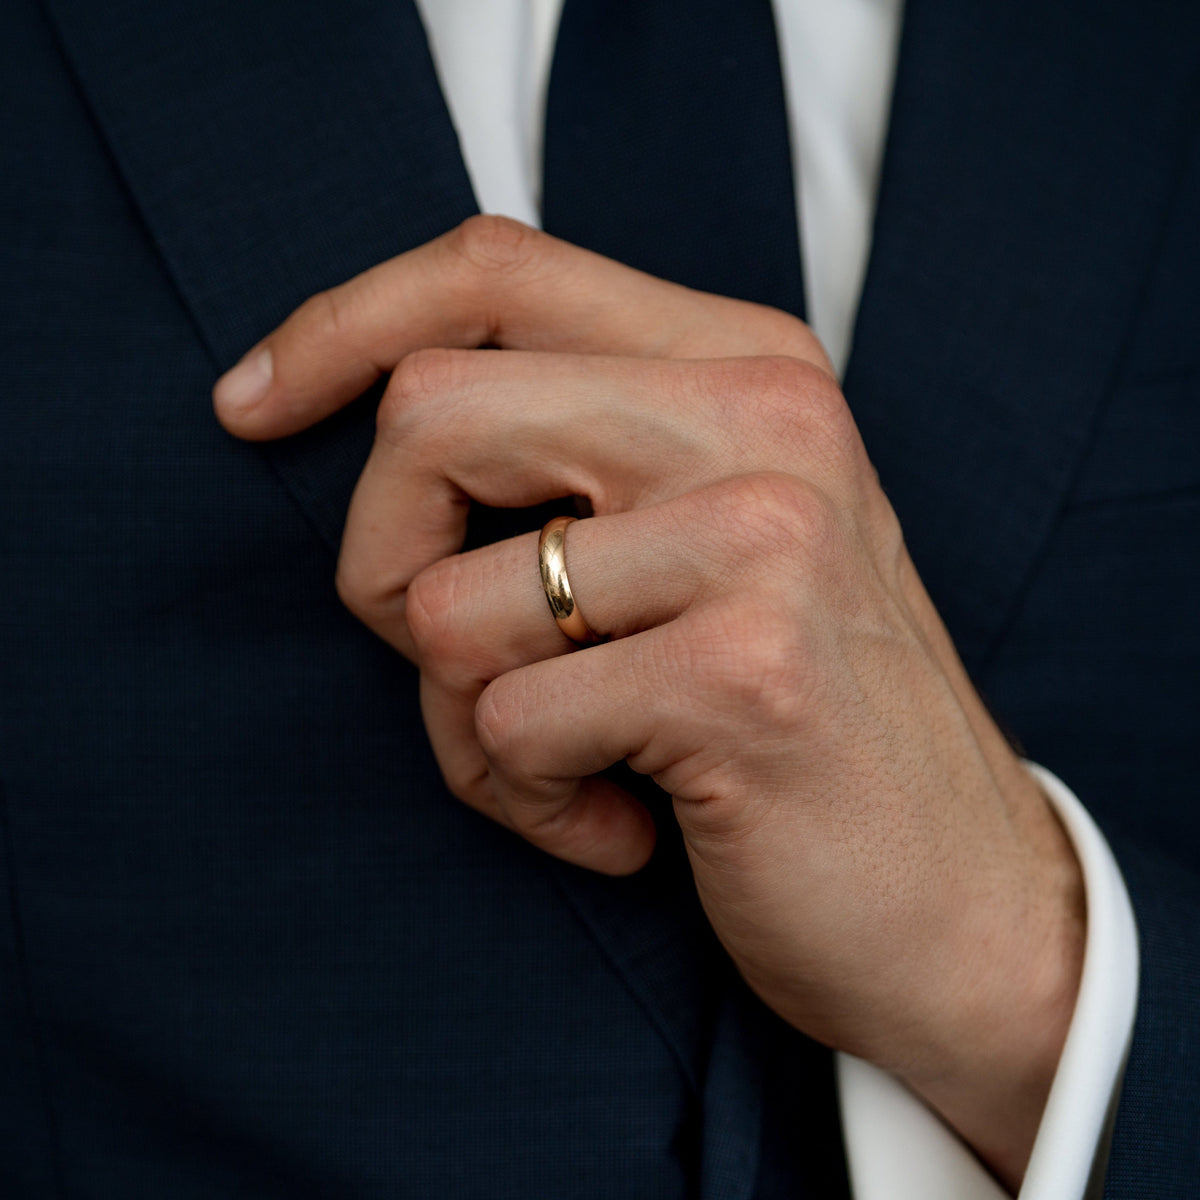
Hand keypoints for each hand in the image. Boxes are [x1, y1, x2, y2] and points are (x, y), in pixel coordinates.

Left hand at [214, 216, 1083, 1189]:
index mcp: (747, 367)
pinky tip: (623, 827)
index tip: (252, 404)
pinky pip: (506, 728)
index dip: (343, 322)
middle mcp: (763, 422)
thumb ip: (583, 455)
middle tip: (463, 663)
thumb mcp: (711, 547)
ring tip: (567, 764)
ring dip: (465, 724)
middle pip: (428, 416)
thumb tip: (372, 419)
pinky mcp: (742, 675)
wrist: (961, 897)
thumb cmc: (798, 725)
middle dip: (384, 567)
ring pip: (445, 602)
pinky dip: (526, 803)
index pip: (496, 270)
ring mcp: (762, 540)